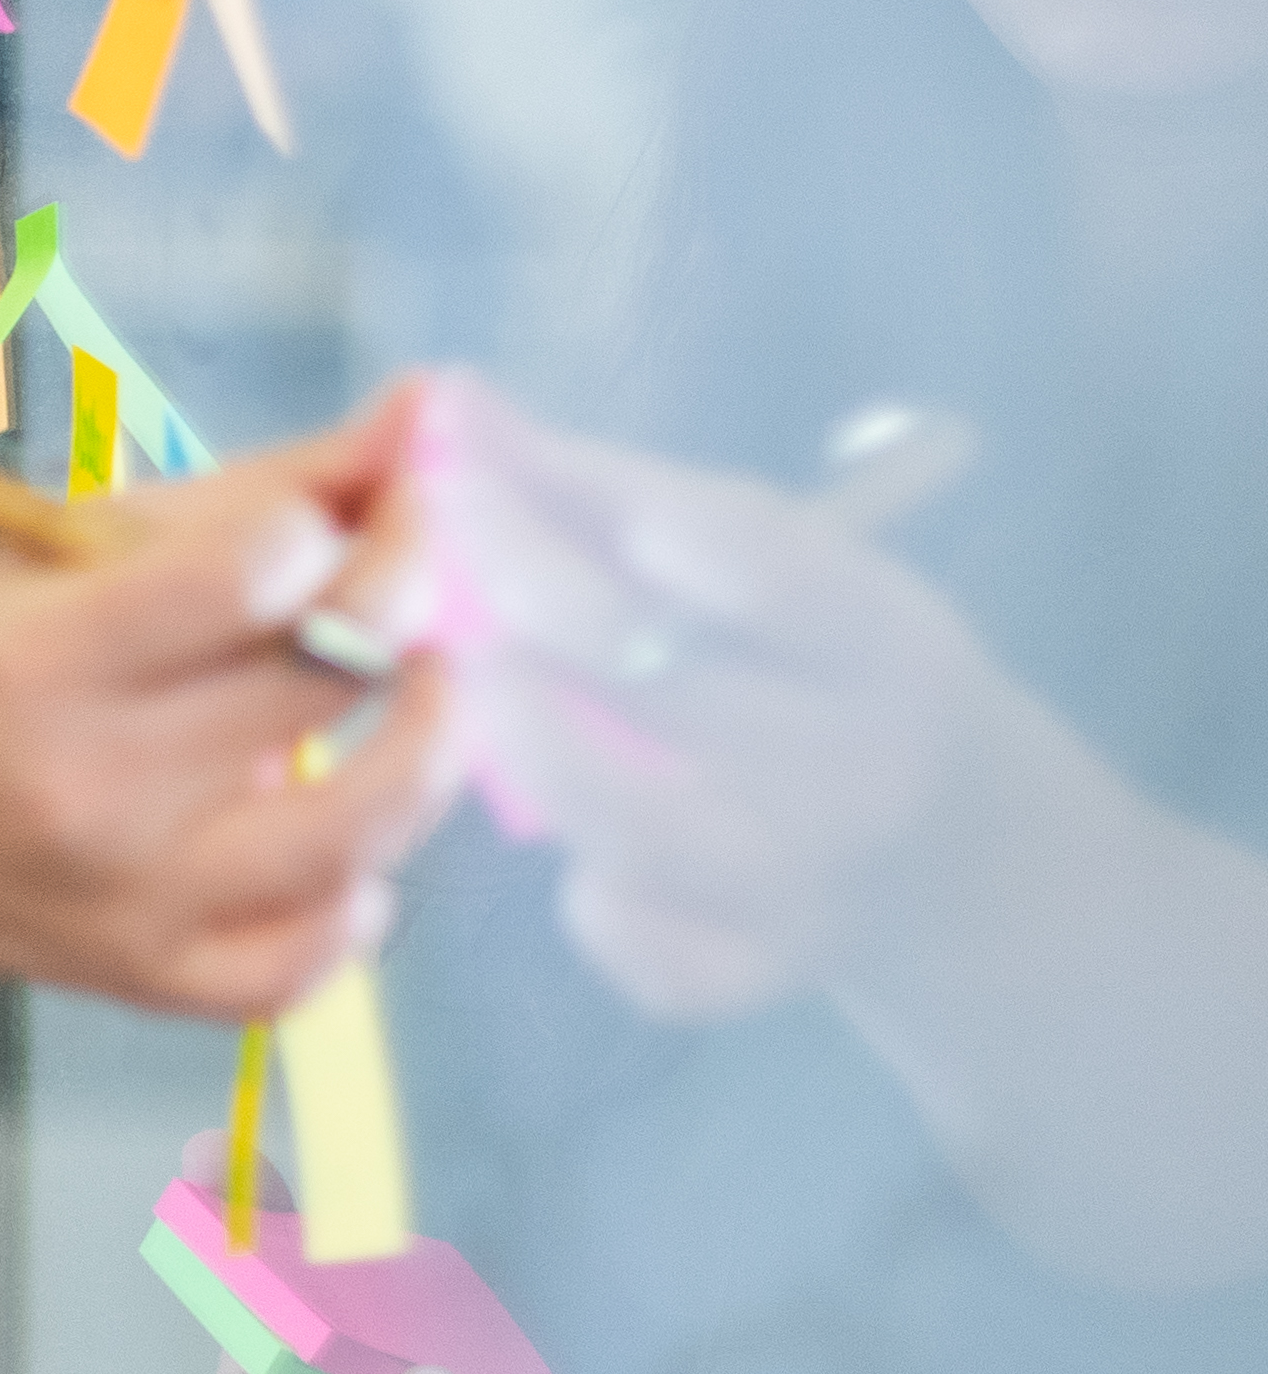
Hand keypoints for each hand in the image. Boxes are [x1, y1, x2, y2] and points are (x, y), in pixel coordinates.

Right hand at [0, 390, 463, 1021]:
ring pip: (365, 826)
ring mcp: (134, 895)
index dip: (329, 524)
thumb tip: (420, 415)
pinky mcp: (158, 975)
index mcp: (43, 654)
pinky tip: (342, 847)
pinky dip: (360, 899)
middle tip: (403, 568)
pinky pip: (316, 955)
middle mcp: (91, 783)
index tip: (336, 513)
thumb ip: (251, 492)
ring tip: (423, 685)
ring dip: (431, 737)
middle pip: (332, 674)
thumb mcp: (57, 556)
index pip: (252, 570)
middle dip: (405, 592)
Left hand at [428, 384, 1011, 1022]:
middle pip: (677, 687)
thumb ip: (600, 488)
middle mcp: (865, 765)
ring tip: (466, 680)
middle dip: (531, 604)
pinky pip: (651, 952)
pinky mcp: (758, 972)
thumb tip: (444, 401)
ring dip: (536, 746)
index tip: (507, 473)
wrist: (947, 843)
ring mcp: (815, 881)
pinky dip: (601, 908)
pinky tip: (575, 857)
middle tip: (426, 549)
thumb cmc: (805, 655)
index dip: (646, 527)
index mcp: (887, 639)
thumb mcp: (754, 555)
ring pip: (643, 827)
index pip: (781, 577)